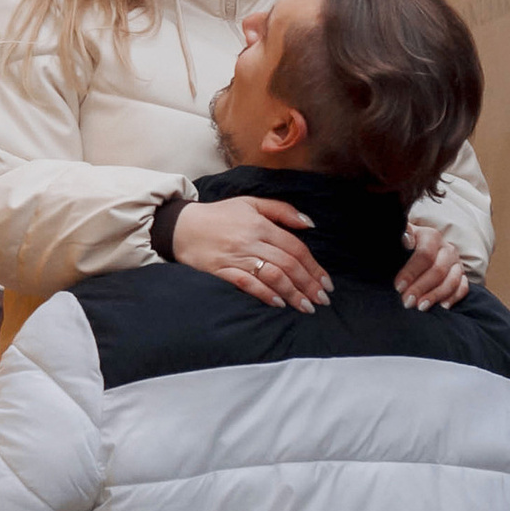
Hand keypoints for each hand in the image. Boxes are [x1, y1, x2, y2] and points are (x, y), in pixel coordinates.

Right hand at [172, 193, 330, 308]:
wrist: (182, 226)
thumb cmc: (220, 215)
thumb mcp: (251, 203)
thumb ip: (282, 210)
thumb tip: (309, 224)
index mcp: (261, 224)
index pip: (295, 247)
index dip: (314, 267)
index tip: (326, 283)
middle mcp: (251, 241)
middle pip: (288, 264)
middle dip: (309, 284)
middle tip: (323, 300)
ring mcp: (235, 257)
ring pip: (272, 276)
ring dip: (292, 293)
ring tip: (307, 307)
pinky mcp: (221, 271)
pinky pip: (247, 284)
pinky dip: (265, 295)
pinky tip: (279, 304)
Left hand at [397, 220, 469, 310]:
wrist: (415, 250)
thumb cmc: (403, 247)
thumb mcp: (398, 239)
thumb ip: (402, 235)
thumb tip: (405, 239)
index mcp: (431, 236)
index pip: (425, 254)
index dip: (411, 272)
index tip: (398, 287)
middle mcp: (446, 248)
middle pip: (438, 270)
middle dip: (421, 287)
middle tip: (407, 302)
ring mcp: (456, 262)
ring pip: (452, 280)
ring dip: (436, 295)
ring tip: (421, 307)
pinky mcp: (462, 275)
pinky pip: (463, 288)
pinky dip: (453, 298)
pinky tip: (442, 306)